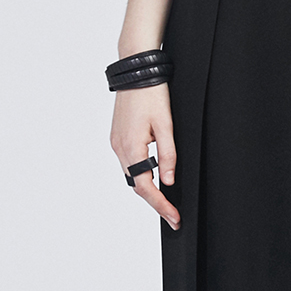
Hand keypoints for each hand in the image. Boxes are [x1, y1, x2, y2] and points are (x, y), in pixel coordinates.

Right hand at [110, 84, 179, 230]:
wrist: (136, 72)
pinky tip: (152, 177)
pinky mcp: (117, 137)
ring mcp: (116, 143)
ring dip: (147, 189)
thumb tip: (169, 181)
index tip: (174, 218)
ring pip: (131, 175)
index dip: (161, 205)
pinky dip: (140, 174)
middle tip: (173, 215)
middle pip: (137, 185)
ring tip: (165, 201)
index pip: (146, 187)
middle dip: (155, 202)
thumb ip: (168, 155)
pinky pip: (128, 163)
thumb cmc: (152, 94)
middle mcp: (119, 148)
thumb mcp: (166, 125)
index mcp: (131, 148)